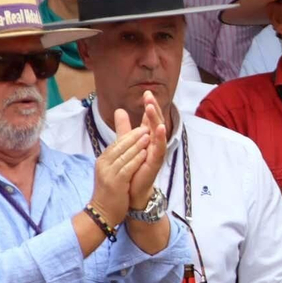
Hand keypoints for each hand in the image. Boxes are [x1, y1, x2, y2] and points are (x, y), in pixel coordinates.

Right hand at [89, 112, 148, 226]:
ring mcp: (108, 173)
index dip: (129, 134)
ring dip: (137, 145)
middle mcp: (103, 164)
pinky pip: (127, 168)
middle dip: (134, 136)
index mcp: (102, 160)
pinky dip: (136, 159)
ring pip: (124, 155)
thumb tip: (125, 143)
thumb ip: (118, 156)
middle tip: (147, 128)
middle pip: (120, 146)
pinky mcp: (115, 183)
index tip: (142, 127)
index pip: (116, 143)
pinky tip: (146, 154)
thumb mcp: (111, 171)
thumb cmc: (110, 191)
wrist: (103, 212)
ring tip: (148, 136)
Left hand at [126, 91, 168, 209]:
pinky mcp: (156, 161)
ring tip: (152, 107)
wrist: (131, 190)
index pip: (150, 118)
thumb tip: (119, 110)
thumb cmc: (132, 167)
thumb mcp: (126, 143)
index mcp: (147, 137)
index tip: (146, 93)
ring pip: (159, 132)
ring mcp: (156, 151)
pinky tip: (161, 128)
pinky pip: (160, 148)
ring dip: (156, 119)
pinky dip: (161, 138)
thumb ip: (124, 128)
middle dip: (153, 108)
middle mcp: (154, 142)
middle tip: (149, 96)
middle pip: (156, 122)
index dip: (149, 106)